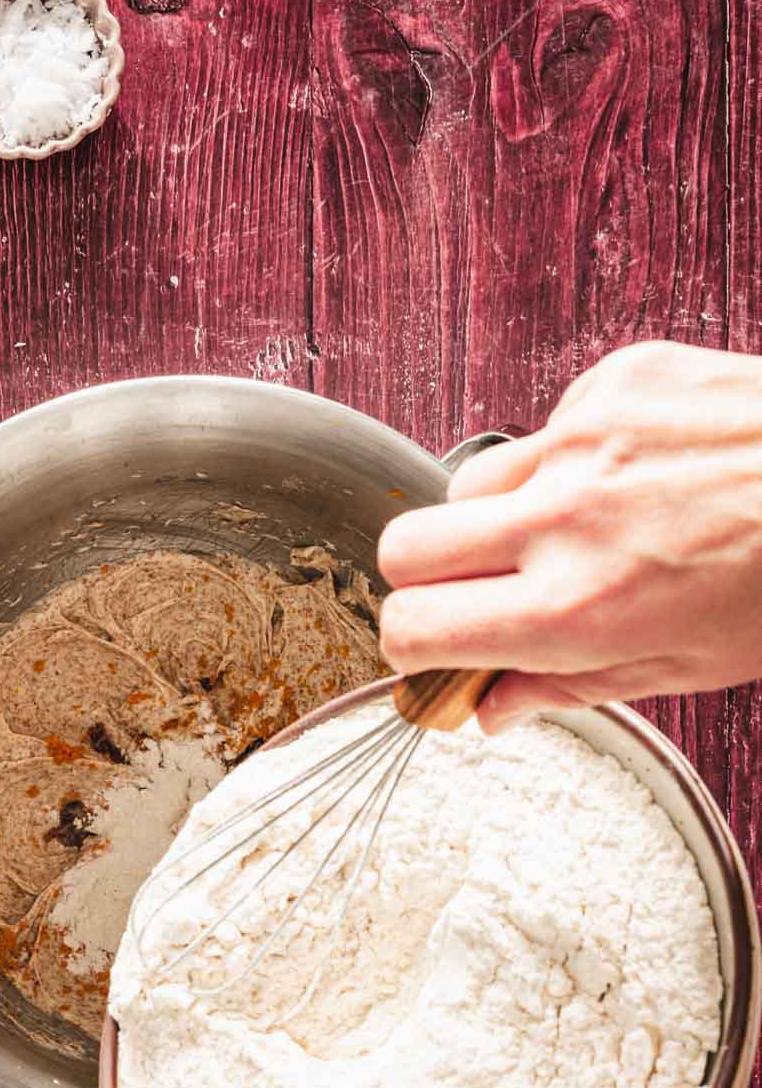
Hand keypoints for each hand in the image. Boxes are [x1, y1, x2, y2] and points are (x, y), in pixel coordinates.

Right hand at [377, 341, 761, 729]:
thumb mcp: (683, 667)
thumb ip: (568, 687)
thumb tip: (490, 706)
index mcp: (576, 609)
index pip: (413, 628)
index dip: (414, 648)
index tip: (436, 650)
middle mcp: (566, 519)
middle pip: (403, 549)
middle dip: (427, 582)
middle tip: (480, 595)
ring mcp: (583, 440)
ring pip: (464, 485)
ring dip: (492, 519)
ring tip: (565, 532)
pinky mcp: (612, 382)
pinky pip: (542, 431)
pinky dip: (565, 462)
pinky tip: (627, 478)